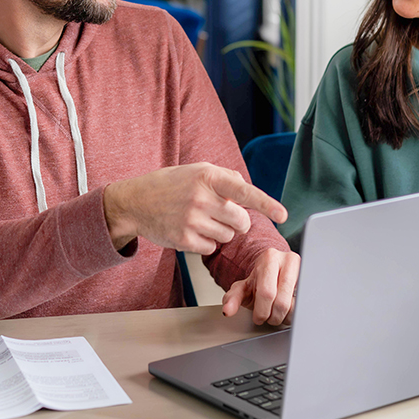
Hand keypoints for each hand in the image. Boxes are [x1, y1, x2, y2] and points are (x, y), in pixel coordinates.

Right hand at [103, 163, 287, 254]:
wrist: (135, 201)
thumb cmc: (170, 184)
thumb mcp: (198, 170)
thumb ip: (226, 177)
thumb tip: (248, 191)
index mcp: (207, 177)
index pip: (243, 191)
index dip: (266, 204)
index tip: (283, 215)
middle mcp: (200, 198)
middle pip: (240, 221)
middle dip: (237, 221)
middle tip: (220, 214)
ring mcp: (191, 220)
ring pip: (228, 237)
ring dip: (220, 231)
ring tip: (200, 219)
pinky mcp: (183, 240)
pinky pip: (211, 248)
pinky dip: (206, 243)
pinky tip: (190, 230)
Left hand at [222, 248, 299, 325]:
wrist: (273, 272)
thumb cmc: (258, 280)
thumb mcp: (242, 288)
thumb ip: (232, 298)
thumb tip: (228, 311)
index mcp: (270, 258)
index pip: (267, 292)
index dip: (262, 311)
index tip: (258, 317)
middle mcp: (289, 259)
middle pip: (282, 301)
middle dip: (273, 316)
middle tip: (268, 318)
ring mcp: (303, 270)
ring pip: (296, 305)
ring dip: (285, 317)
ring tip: (277, 314)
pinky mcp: (311, 280)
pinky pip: (304, 305)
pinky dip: (294, 313)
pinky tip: (287, 310)